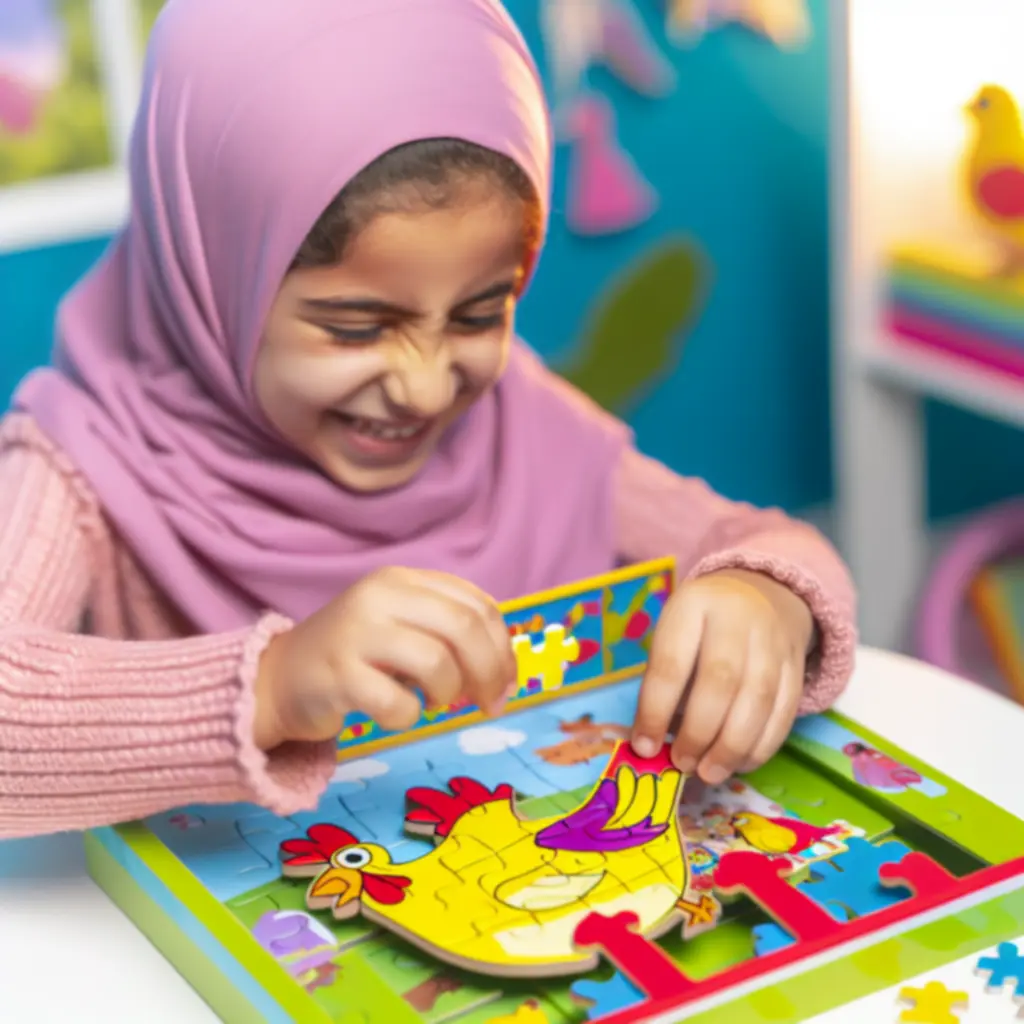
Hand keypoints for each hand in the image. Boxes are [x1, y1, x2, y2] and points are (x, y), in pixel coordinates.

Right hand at [253, 567, 516, 749]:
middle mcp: (380, 595)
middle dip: (489, 671)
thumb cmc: (355, 656)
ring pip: (436, 662)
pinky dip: (408, 716)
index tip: (507, 682)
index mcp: (403, 580)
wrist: (278, 679)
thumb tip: (505, 671)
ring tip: (432, 701)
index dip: (503, 648)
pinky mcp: (337, 674)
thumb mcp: (403, 627)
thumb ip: (450, 632)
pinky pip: (398, 702)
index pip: (478, 605)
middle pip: (465, 627)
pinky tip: (392, 712)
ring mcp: (356, 632)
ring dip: (447, 693)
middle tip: (489, 704)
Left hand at [632, 569, 813, 783]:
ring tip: (709, 773)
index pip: (671, 663)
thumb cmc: (704, 621)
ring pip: (758, 700)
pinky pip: (785, 711)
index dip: (656, 711)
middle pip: (720, 681)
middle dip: (699, 732)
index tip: (645, 746)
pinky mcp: (797, 665)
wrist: (763, 592)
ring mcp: (773, 641)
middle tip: (682, 763)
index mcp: (693, 605)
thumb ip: (663, 681)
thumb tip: (652, 742)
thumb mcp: (674, 632)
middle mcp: (737, 619)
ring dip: (732, 747)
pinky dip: (762, 746)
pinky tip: (740, 763)